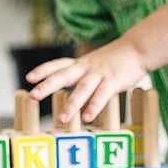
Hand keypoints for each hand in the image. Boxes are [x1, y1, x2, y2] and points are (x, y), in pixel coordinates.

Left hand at [26, 39, 146, 123]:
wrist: (137, 48)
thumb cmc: (114, 60)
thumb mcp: (93, 64)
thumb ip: (80, 77)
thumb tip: (68, 94)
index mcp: (80, 63)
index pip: (58, 64)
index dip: (43, 70)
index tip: (29, 78)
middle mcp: (86, 68)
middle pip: (63, 75)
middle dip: (47, 85)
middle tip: (33, 95)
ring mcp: (100, 74)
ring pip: (82, 89)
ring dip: (71, 104)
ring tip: (62, 119)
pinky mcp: (114, 81)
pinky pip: (102, 95)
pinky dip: (94, 106)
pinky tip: (87, 117)